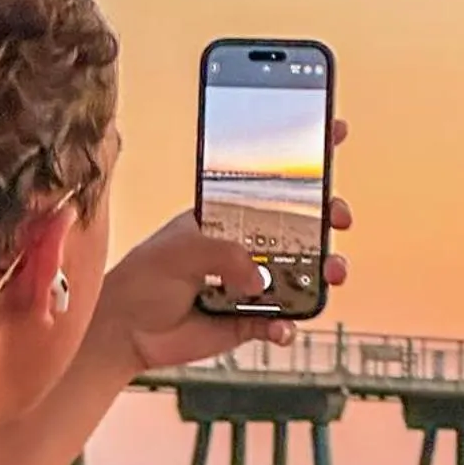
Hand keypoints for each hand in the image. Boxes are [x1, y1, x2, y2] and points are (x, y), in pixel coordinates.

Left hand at [88, 121, 351, 376]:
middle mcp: (244, 246)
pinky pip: (281, 322)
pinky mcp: (249, 320)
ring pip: (300, 275)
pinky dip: (288, 326)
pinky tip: (282, 328)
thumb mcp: (180, 251)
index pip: (268, 182)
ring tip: (331, 274)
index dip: (300, 158)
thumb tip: (261, 279)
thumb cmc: (143, 279)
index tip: (333, 132)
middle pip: (298, 228)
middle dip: (326, 219)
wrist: (125, 332)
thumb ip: (224, 255)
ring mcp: (250, 283)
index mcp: (226, 217)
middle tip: (338, 218)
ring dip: (322, 274)